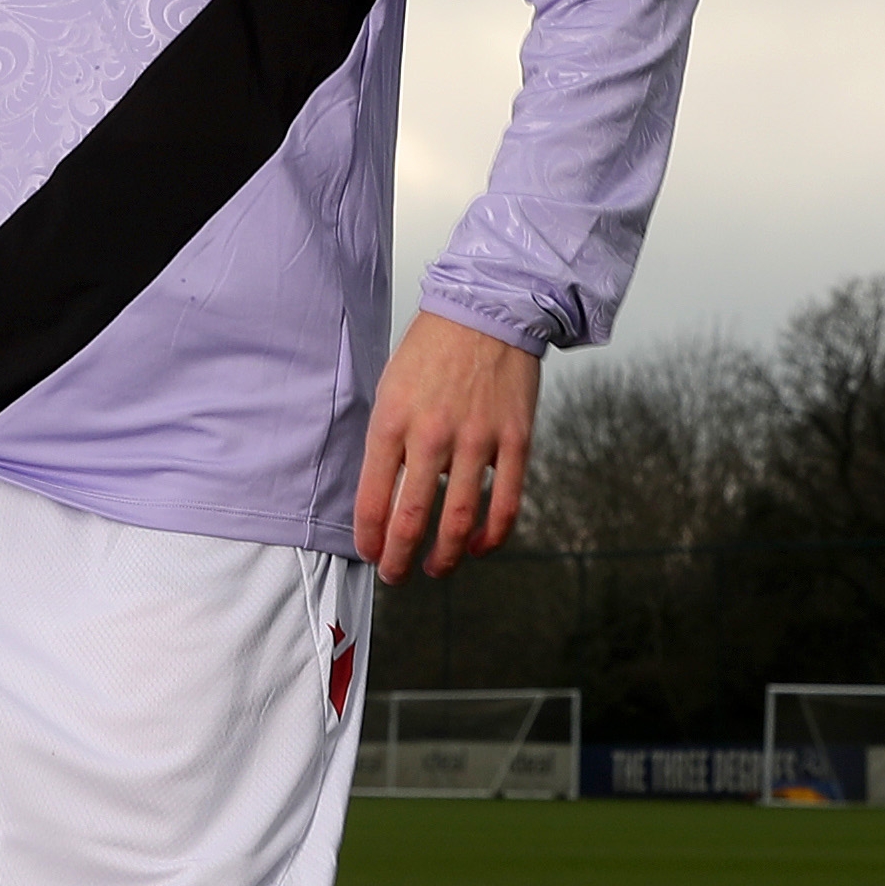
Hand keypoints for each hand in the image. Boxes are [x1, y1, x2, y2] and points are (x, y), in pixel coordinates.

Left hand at [351, 313, 541, 580]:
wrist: (488, 310)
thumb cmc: (432, 349)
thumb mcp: (390, 388)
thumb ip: (387, 442)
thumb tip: (386, 496)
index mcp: (392, 421)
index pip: (373, 500)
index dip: (369, 539)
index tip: (370, 553)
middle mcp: (432, 434)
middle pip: (411, 521)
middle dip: (398, 561)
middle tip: (395, 575)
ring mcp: (477, 440)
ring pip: (458, 521)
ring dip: (443, 558)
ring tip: (434, 569)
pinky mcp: (515, 441)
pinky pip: (505, 504)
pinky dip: (491, 536)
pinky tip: (478, 547)